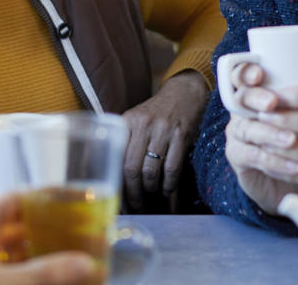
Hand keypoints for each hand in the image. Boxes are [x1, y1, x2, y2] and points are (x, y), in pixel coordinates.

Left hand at [0, 193, 98, 284]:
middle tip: (75, 237)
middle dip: (45, 235)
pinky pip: (8, 278)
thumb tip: (87, 264)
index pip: (12, 202)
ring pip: (12, 259)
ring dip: (38, 261)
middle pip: (15, 232)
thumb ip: (44, 273)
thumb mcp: (2, 281)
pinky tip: (47, 283)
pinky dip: (29, 279)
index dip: (40, 199)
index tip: (66, 202)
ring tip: (69, 265)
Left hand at [121, 69, 208, 208]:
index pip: (117, 157)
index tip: (118, 197)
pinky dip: (168, 184)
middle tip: (135, 203)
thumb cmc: (156, 112)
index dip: (117, 181)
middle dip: (133, 192)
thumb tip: (113, 173)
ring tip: (150, 195)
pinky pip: (172, 168)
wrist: (184, 93)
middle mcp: (144, 125)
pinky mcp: (182, 135)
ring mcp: (164, 130)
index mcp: (128, 121)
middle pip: (132, 168)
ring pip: (151, 171)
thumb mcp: (136, 119)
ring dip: (150, 189)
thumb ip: (125, 140)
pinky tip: (166, 189)